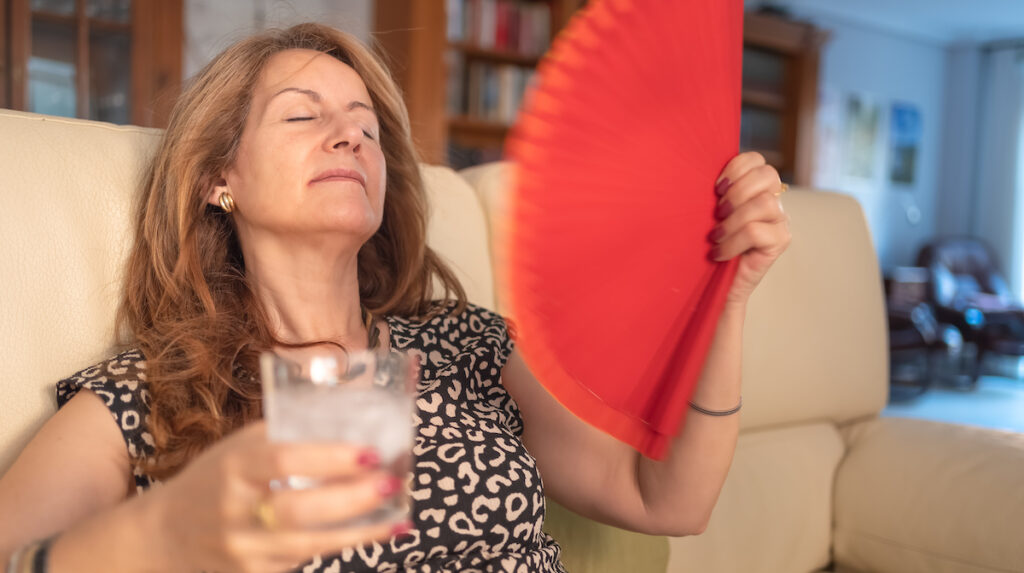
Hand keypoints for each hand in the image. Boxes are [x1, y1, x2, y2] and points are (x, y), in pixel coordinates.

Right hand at [148, 421, 408, 572]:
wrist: (166, 537)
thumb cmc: (215, 480)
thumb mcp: (239, 448)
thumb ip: (284, 436)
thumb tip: (352, 422)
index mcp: (232, 466)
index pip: (282, 459)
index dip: (329, 457)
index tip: (370, 451)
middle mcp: (234, 510)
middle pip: (298, 509)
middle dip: (351, 498)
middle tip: (391, 483)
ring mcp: (242, 549)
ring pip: (308, 544)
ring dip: (360, 530)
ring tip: (398, 515)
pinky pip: (304, 560)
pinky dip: (343, 544)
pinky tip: (375, 532)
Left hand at [709, 151, 791, 305]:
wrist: (717, 285)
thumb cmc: (710, 245)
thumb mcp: (709, 213)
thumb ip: (715, 193)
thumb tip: (697, 172)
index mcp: (755, 187)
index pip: (756, 160)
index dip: (736, 168)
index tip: (715, 188)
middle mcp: (773, 199)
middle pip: (768, 175)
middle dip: (738, 191)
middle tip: (717, 212)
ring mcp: (780, 220)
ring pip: (764, 203)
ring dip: (734, 220)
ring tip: (716, 235)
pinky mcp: (781, 241)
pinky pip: (757, 231)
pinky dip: (733, 242)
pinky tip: (719, 252)